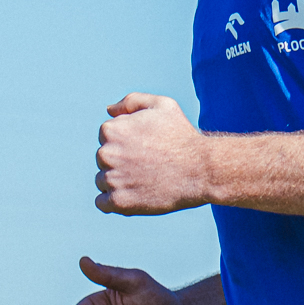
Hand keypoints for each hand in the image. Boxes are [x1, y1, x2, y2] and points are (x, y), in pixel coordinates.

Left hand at [95, 94, 209, 213]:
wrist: (200, 170)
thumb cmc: (182, 136)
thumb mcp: (162, 105)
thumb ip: (132, 101)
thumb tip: (109, 110)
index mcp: (111, 130)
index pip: (107, 137)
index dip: (127, 141)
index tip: (145, 146)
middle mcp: (106, 154)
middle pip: (104, 159)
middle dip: (121, 161)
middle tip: (147, 164)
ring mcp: (111, 179)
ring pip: (102, 180)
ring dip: (118, 181)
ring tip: (145, 180)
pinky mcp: (118, 202)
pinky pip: (103, 203)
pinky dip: (114, 201)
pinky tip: (133, 196)